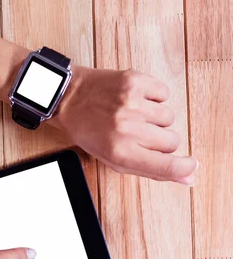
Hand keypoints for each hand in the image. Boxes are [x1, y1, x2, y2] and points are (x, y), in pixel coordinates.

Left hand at [51, 65, 197, 183]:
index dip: (183, 168)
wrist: (68, 98)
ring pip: (169, 117)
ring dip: (155, 118)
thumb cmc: (90, 132)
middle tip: (139, 134)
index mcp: (120, 153)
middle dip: (160, 140)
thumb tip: (188, 177)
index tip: (190, 166)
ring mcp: (132, 103)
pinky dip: (153, 97)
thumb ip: (151, 169)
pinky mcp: (135, 81)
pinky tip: (135, 99)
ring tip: (134, 115)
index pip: (166, 166)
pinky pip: (164, 93)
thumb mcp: (114, 159)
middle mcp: (127, 129)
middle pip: (171, 142)